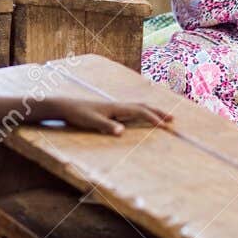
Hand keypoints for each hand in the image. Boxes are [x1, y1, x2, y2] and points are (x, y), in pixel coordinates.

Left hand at [43, 96, 173, 134]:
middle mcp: (117, 105)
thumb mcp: (91, 122)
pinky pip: (131, 110)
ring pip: (137, 107)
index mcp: (116, 108)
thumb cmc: (77, 114)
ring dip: (151, 111)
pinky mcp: (109, 110)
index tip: (166, 126)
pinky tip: (141, 117)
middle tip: (172, 120)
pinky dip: (141, 112)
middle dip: (158, 112)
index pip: (140, 111)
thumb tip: (122, 132)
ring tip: (162, 117)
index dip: (154, 118)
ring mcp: (114, 107)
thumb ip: (106, 126)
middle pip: (143, 106)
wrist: (65, 106)